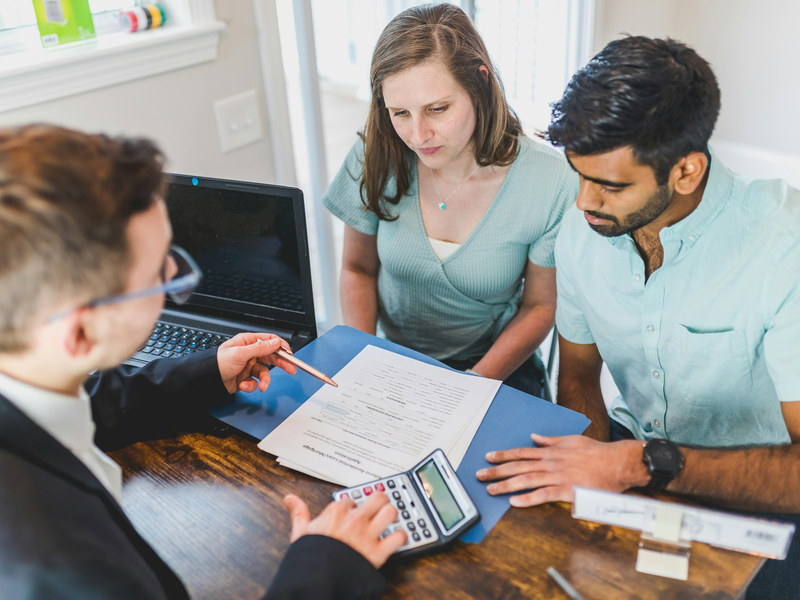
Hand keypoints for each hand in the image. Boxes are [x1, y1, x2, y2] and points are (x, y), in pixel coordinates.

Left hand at [217, 332, 296, 393]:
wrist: (207, 380)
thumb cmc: (218, 362)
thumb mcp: (240, 353)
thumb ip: (260, 348)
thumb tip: (276, 342)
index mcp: (248, 342)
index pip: (270, 341)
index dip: (281, 347)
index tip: (290, 354)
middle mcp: (250, 353)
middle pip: (271, 356)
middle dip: (281, 364)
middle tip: (291, 369)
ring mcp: (248, 366)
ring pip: (264, 372)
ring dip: (264, 380)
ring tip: (262, 386)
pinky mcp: (246, 378)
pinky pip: (256, 382)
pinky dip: (252, 385)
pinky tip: (244, 385)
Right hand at [283, 492, 406, 568]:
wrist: (316, 580)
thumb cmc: (309, 558)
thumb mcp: (300, 532)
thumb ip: (298, 512)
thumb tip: (289, 499)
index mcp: (336, 512)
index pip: (352, 498)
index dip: (353, 506)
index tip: (352, 513)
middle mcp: (355, 520)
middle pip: (378, 498)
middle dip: (380, 502)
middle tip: (378, 508)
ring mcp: (368, 536)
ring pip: (390, 513)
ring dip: (391, 516)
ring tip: (388, 521)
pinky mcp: (378, 553)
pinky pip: (398, 538)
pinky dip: (400, 538)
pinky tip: (395, 540)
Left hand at [476, 433, 648, 506]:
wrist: (617, 462)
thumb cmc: (597, 452)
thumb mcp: (571, 440)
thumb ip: (551, 441)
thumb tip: (535, 437)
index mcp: (550, 452)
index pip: (521, 453)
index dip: (503, 455)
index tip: (488, 457)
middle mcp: (550, 463)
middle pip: (518, 466)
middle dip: (497, 471)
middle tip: (479, 475)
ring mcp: (558, 476)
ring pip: (526, 480)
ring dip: (506, 485)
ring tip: (491, 490)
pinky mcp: (567, 490)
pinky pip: (544, 495)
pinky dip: (529, 498)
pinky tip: (515, 502)